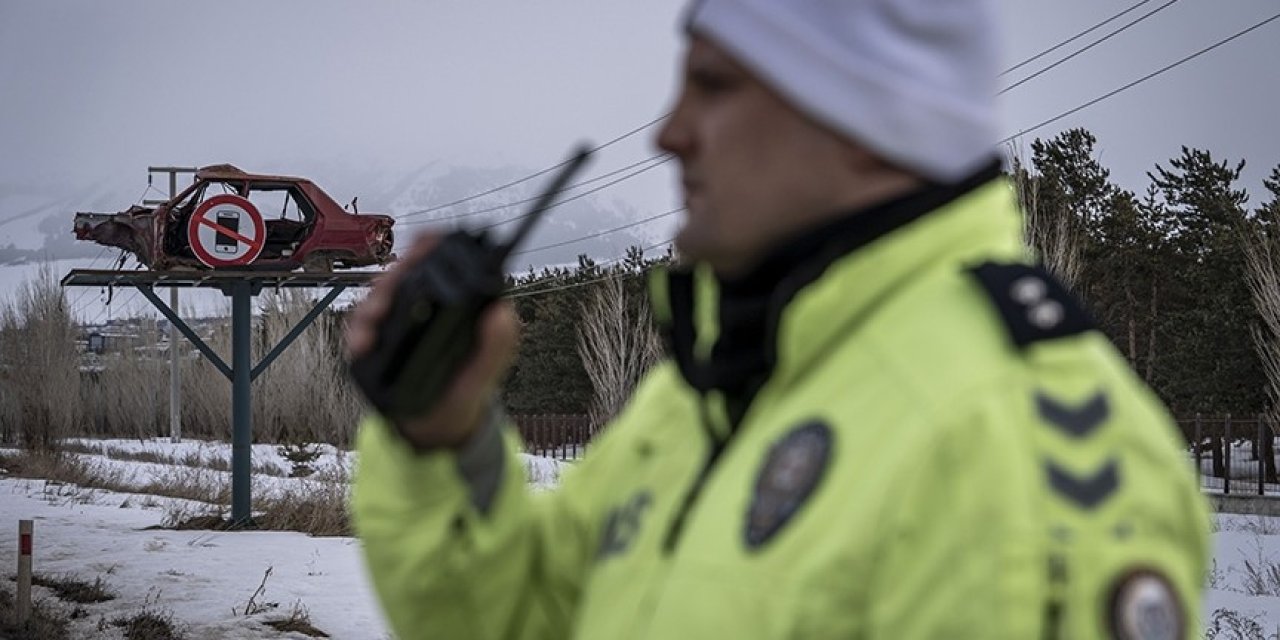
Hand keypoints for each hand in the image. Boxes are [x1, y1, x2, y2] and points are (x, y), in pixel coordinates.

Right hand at [346, 233, 519, 448]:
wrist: (439, 425)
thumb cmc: (467, 389)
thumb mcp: (489, 369)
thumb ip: (499, 343)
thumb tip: (501, 312)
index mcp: (457, 303)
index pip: (442, 260)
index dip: (432, 246)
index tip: (423, 245)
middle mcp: (426, 304)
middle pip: (404, 272)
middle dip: (393, 278)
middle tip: (389, 295)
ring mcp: (400, 320)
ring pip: (378, 296)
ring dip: (372, 304)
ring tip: (374, 323)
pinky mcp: (380, 338)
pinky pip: (361, 326)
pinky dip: (358, 331)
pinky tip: (363, 343)